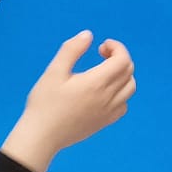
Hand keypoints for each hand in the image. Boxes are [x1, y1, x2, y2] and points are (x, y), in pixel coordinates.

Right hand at [1, 31, 137, 171]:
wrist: (41, 136)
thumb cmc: (44, 103)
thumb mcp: (54, 71)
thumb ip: (72, 50)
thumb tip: (88, 35)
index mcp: (97, 83)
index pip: (123, 60)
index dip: (117, 47)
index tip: (101, 46)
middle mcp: (108, 98)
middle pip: (129, 71)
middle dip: (119, 57)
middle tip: (101, 54)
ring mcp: (108, 112)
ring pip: (130, 88)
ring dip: (123, 74)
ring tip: (104, 71)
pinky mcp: (104, 123)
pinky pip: (124, 105)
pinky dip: (120, 93)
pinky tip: (103, 92)